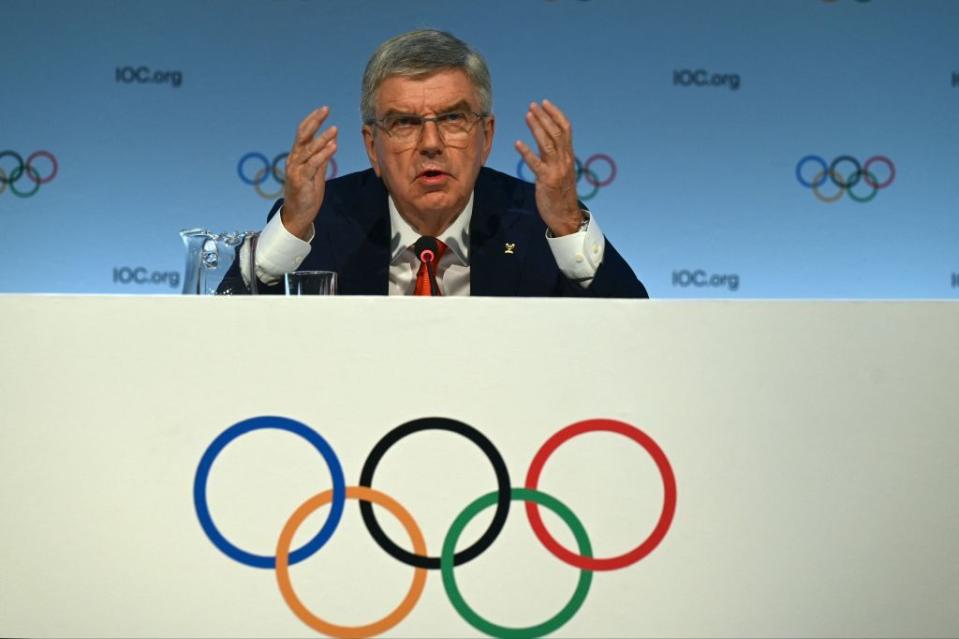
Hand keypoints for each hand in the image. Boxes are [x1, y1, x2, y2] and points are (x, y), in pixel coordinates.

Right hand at [281, 106, 337, 239]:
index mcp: (297, 156)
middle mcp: (294, 160)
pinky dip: (323, 155)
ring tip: (334, 128)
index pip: (303, 133)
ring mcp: (296, 170)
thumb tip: (332, 139)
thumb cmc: (307, 193)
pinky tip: (333, 147)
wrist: (299, 214)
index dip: (313, 120)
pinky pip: (313, 165)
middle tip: (325, 109)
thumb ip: (323, 156)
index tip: (324, 109)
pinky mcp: (301, 181)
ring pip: (308, 150)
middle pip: (302, 136)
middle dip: (314, 121)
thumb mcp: (317, 171)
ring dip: (322, 138)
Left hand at [514, 100, 582, 236]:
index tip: (545, 103)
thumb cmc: (561, 193)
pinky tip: (518, 143)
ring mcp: (556, 170)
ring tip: (527, 116)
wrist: (566, 215)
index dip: (556, 114)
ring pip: (548, 144)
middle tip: (532, 105)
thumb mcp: (561, 170)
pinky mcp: (546, 181)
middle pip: (556, 133)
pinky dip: (526, 152)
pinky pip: (536, 164)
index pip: (566, 129)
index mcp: (569, 156)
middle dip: (544, 117)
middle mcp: (564, 160)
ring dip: (537, 128)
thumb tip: (544, 139)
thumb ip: (554, 155)